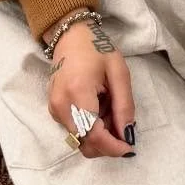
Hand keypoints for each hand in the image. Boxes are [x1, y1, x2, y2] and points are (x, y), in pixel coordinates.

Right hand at [46, 18, 135, 158]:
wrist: (70, 37)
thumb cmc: (97, 50)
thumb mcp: (119, 73)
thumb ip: (124, 106)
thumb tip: (127, 136)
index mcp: (77, 93)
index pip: (93, 135)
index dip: (113, 147)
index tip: (130, 147)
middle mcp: (61, 106)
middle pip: (86, 143)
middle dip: (108, 140)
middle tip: (121, 118)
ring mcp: (54, 110)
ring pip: (81, 139)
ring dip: (101, 134)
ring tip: (109, 107)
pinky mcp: (54, 112)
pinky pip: (76, 131)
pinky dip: (91, 128)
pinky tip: (99, 107)